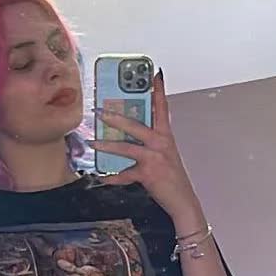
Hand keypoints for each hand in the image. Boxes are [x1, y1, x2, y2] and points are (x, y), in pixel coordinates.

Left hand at [91, 73, 203, 229]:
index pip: (162, 108)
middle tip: (99, 110)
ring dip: (107, 145)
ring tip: (92, 142)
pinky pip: (124, 175)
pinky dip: (112, 177)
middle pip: (136, 124)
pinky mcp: (147, 174)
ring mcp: (154, 158)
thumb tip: (130, 136)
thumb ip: (150, 144)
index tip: (155, 75)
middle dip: (115, 117)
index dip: (159, 91)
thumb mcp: (164, 155)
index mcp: (166, 136)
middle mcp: (160, 143)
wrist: (182, 200)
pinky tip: (102, 177)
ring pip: (126, 147)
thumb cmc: (172, 178)